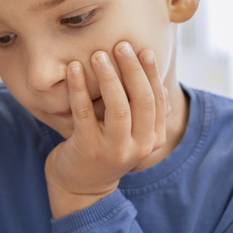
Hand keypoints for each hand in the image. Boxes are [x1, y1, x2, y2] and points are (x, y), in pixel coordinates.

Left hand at [44, 41, 167, 218]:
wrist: (80, 187)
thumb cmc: (105, 148)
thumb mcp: (130, 132)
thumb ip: (141, 110)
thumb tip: (150, 71)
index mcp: (153, 139)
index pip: (158, 99)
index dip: (151, 73)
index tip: (142, 49)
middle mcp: (139, 146)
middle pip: (142, 100)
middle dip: (132, 69)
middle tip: (120, 45)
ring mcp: (114, 149)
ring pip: (117, 107)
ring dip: (108, 77)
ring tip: (98, 54)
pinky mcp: (88, 149)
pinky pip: (84, 112)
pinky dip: (79, 87)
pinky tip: (74, 68)